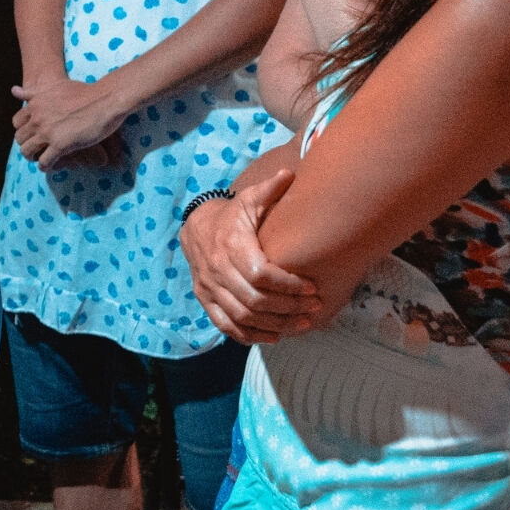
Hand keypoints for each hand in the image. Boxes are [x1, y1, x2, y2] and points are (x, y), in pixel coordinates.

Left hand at [10, 74, 132, 170]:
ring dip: (33, 157)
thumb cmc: (84, 91)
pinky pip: (44, 162)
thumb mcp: (54, 87)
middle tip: (36, 149)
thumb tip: (13, 90)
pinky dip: (45, 166)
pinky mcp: (60, 145)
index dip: (23, 130)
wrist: (105, 99)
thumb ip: (33, 92)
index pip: (16, 122)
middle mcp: (37, 118)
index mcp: (35, 104)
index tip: (32, 134)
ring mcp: (47, 132)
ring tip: (41, 158)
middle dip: (27, 144)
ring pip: (27, 151)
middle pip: (20, 138)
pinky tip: (51, 165)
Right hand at [181, 169, 319, 342]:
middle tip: (313, 308)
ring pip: (242, 316)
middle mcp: (216, 270)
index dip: (288, 285)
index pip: (260, 274)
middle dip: (288, 307)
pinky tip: (275, 335)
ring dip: (274, 324)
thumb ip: (271, 190)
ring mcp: (208, 287)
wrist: (195, 227)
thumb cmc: (233, 215)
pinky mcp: (205, 300)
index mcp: (231, 245)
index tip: (312, 288)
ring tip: (302, 323)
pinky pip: (226, 325)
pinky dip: (250, 335)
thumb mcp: (250, 199)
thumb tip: (291, 174)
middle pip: (253, 299)